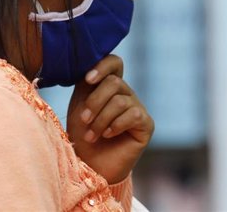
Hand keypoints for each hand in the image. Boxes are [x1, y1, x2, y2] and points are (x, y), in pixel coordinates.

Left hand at [66, 55, 153, 183]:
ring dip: (100, 119)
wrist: (90, 165)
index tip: (88, 80)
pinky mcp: (146, 124)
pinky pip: (133, 115)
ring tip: (92, 134)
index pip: (114, 62)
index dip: (103, 66)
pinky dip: (115, 126)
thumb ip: (86, 83)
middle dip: (95, 102)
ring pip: (119, 101)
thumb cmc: (82, 134)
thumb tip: (89, 63)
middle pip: (114, 82)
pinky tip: (108, 135)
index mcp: (109, 85)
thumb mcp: (80, 104)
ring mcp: (137, 107)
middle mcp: (125, 93)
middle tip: (84, 120)